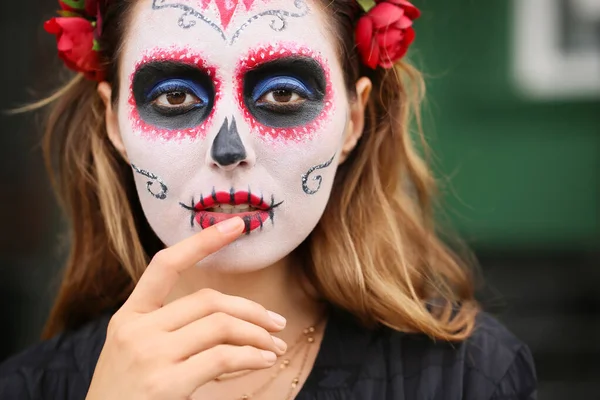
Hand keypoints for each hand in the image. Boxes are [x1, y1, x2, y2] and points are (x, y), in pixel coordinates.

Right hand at [86, 217, 287, 399]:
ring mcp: (150, 356)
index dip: (203, 241)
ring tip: (276, 346)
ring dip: (257, 335)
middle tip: (276, 324)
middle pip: (208, 300)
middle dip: (251, 310)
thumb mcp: (136, 353)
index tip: (236, 224)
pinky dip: (251, 356)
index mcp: (129, 316)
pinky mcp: (165, 384)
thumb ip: (172, 331)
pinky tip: (264, 361)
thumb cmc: (125, 395)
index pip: (166, 264)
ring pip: (221, 326)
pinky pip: (223, 357)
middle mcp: (137, 330)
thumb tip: (233, 324)